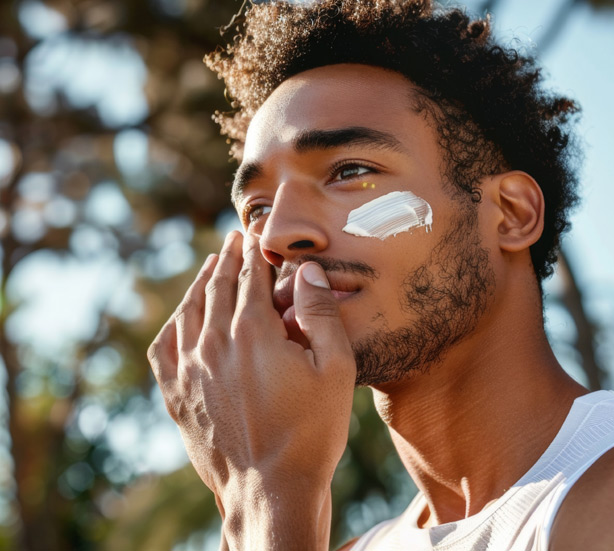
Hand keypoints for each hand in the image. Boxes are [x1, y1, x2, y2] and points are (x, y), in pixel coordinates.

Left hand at [147, 231, 355, 549]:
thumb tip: (306, 271)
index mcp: (252, 333)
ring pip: (188, 311)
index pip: (249, 277)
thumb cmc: (311, 432)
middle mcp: (213, 344)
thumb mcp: (335, 369)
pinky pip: (164, 347)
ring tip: (210, 266)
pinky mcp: (176, 396)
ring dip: (200, 283)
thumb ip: (320, 314)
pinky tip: (181, 316)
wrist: (271, 491)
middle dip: (227, 258)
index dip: (253, 253)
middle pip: (216, 286)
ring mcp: (189, 371)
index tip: (255, 236)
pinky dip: (173, 323)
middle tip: (234, 239)